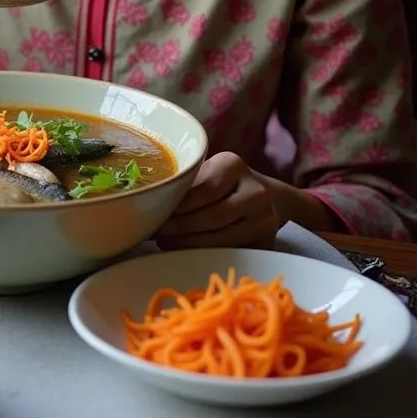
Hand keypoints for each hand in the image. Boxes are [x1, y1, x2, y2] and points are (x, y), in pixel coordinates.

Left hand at [155, 151, 282, 248]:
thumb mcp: (207, 172)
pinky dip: (206, 252)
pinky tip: (187, 250)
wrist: (267, 196)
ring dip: (190, 243)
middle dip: (182, 227)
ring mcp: (265, 218)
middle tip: (159, 233)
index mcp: (234, 165)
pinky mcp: (267, 241)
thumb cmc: (222, 183)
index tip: (157, 214)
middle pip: (213, 216)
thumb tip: (148, 202)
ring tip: (167, 243)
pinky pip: (231, 250)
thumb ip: (185, 185)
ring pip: (222, 237)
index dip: (180, 206)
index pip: (205, 189)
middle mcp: (256, 190)